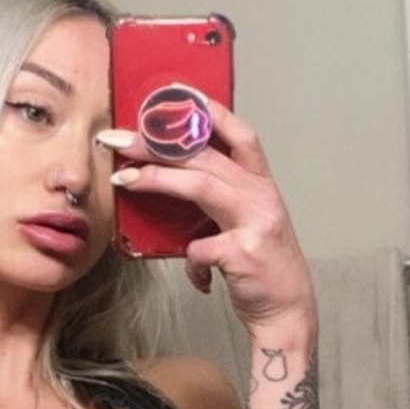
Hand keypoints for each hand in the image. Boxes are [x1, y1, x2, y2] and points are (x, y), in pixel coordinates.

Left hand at [100, 100, 316, 338]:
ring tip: (124, 179)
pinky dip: (190, 260)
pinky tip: (195, 274)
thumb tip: (171, 182)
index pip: (240, 135)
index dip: (211, 112)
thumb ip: (219, 202)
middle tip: (121, 139)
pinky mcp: (244, 254)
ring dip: (157, 179)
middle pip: (205, 155)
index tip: (178, 94)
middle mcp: (262, 197)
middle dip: (158, 143)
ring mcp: (256, 223)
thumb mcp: (247, 225)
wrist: (288, 314)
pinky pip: (200, 247)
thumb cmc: (262, 269)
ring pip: (201, 186)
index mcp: (262, 186)